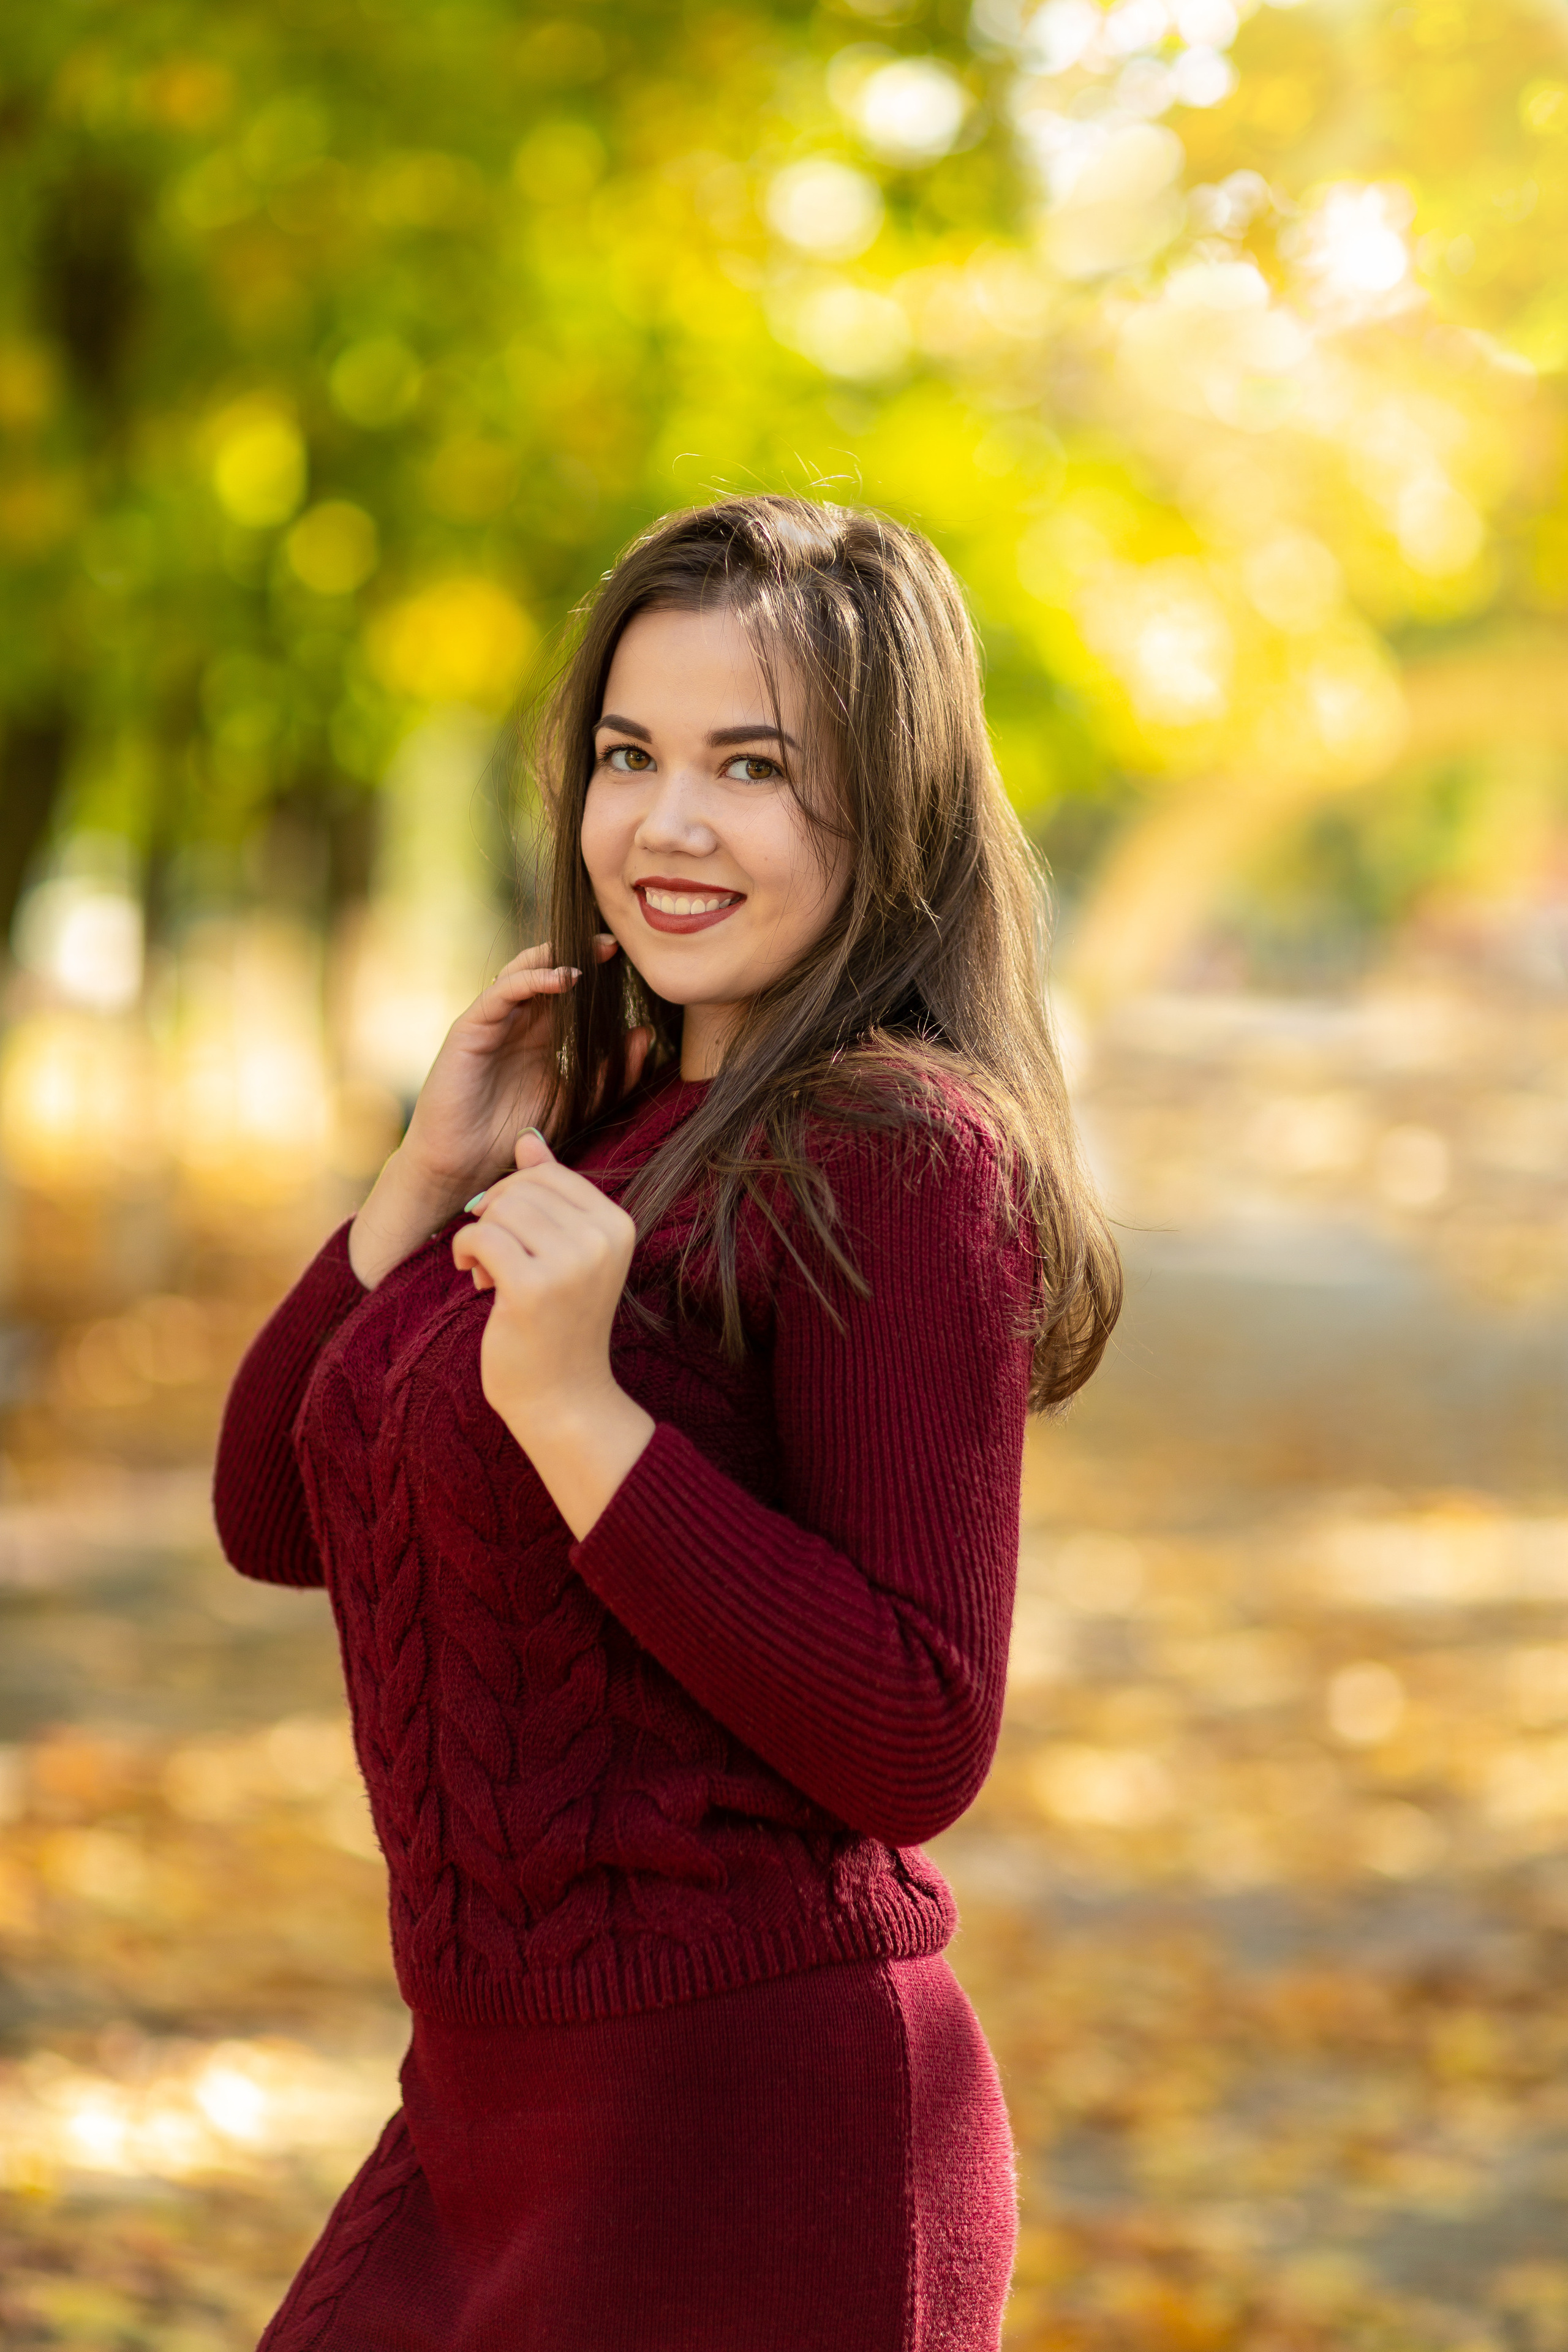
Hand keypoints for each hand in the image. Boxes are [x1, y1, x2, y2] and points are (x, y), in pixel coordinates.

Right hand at [348, 937, 652, 1289]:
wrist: (465, 1167)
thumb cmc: (516, 1135)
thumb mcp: (580, 1102)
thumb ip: (612, 1074)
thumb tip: (645, 1034)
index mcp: (541, 1033)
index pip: (570, 988)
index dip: (597, 971)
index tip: (631, 961)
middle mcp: (516, 1020)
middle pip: (546, 969)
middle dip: (580, 953)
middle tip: (616, 945)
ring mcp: (491, 1021)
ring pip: (522, 970)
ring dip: (557, 957)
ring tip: (594, 954)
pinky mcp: (469, 1028)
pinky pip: (502, 993)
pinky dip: (533, 979)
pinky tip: (565, 979)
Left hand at [451, 1129, 654, 1535]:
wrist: (563, 1398)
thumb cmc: (558, 1324)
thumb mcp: (563, 1252)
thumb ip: (549, 1194)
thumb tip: (528, 1138)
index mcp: (618, 1224)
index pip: (549, 1174)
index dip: (515, 1196)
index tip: (512, 1235)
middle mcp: (602, 1239)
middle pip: (521, 1188)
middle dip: (495, 1215)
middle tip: (494, 1256)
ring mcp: (571, 1263)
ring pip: (498, 1208)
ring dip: (478, 1235)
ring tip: (485, 1272)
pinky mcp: (533, 1287)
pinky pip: (479, 1236)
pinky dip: (464, 1252)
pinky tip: (473, 1279)